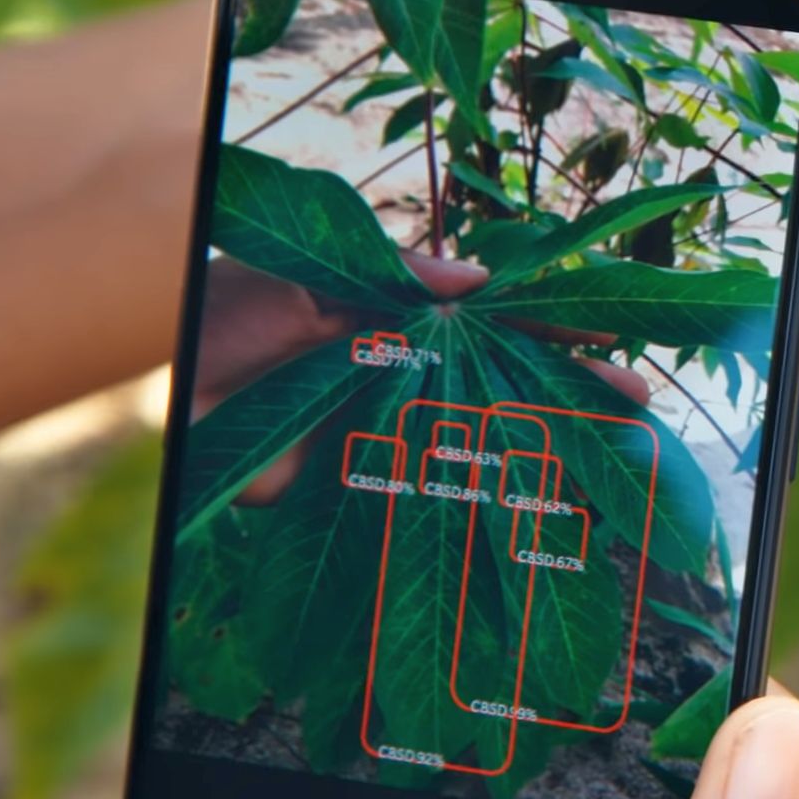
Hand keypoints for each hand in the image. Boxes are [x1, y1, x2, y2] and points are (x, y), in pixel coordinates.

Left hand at [192, 252, 648, 503]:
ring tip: (610, 475)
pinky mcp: (363, 488)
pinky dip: (487, 517)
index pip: (502, 326)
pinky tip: (536, 524)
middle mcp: (415, 378)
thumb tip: (477, 278)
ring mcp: (396, 435)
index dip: (559, 332)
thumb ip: (390, 274)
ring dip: (549, 462)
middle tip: (638, 412)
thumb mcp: (309, 274)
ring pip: (490, 450)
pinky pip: (434, 505)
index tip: (611, 338)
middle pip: (512, 391)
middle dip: (576, 401)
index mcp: (407, 323)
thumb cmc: (224, 312)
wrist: (160, 389)